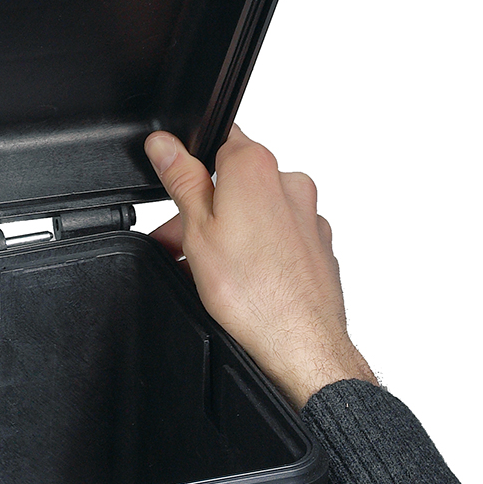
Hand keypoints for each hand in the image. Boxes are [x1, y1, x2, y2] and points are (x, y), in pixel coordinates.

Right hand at [144, 126, 375, 408]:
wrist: (300, 343)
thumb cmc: (252, 291)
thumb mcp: (196, 230)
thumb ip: (181, 180)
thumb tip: (164, 144)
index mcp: (256, 167)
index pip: (216, 141)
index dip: (188, 164)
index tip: (173, 188)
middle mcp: (290, 183)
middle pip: (234, 181)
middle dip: (203, 208)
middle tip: (176, 245)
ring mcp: (309, 215)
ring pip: (256, 212)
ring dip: (228, 232)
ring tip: (203, 272)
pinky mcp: (318, 246)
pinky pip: (278, 237)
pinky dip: (256, 250)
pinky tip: (238, 281)